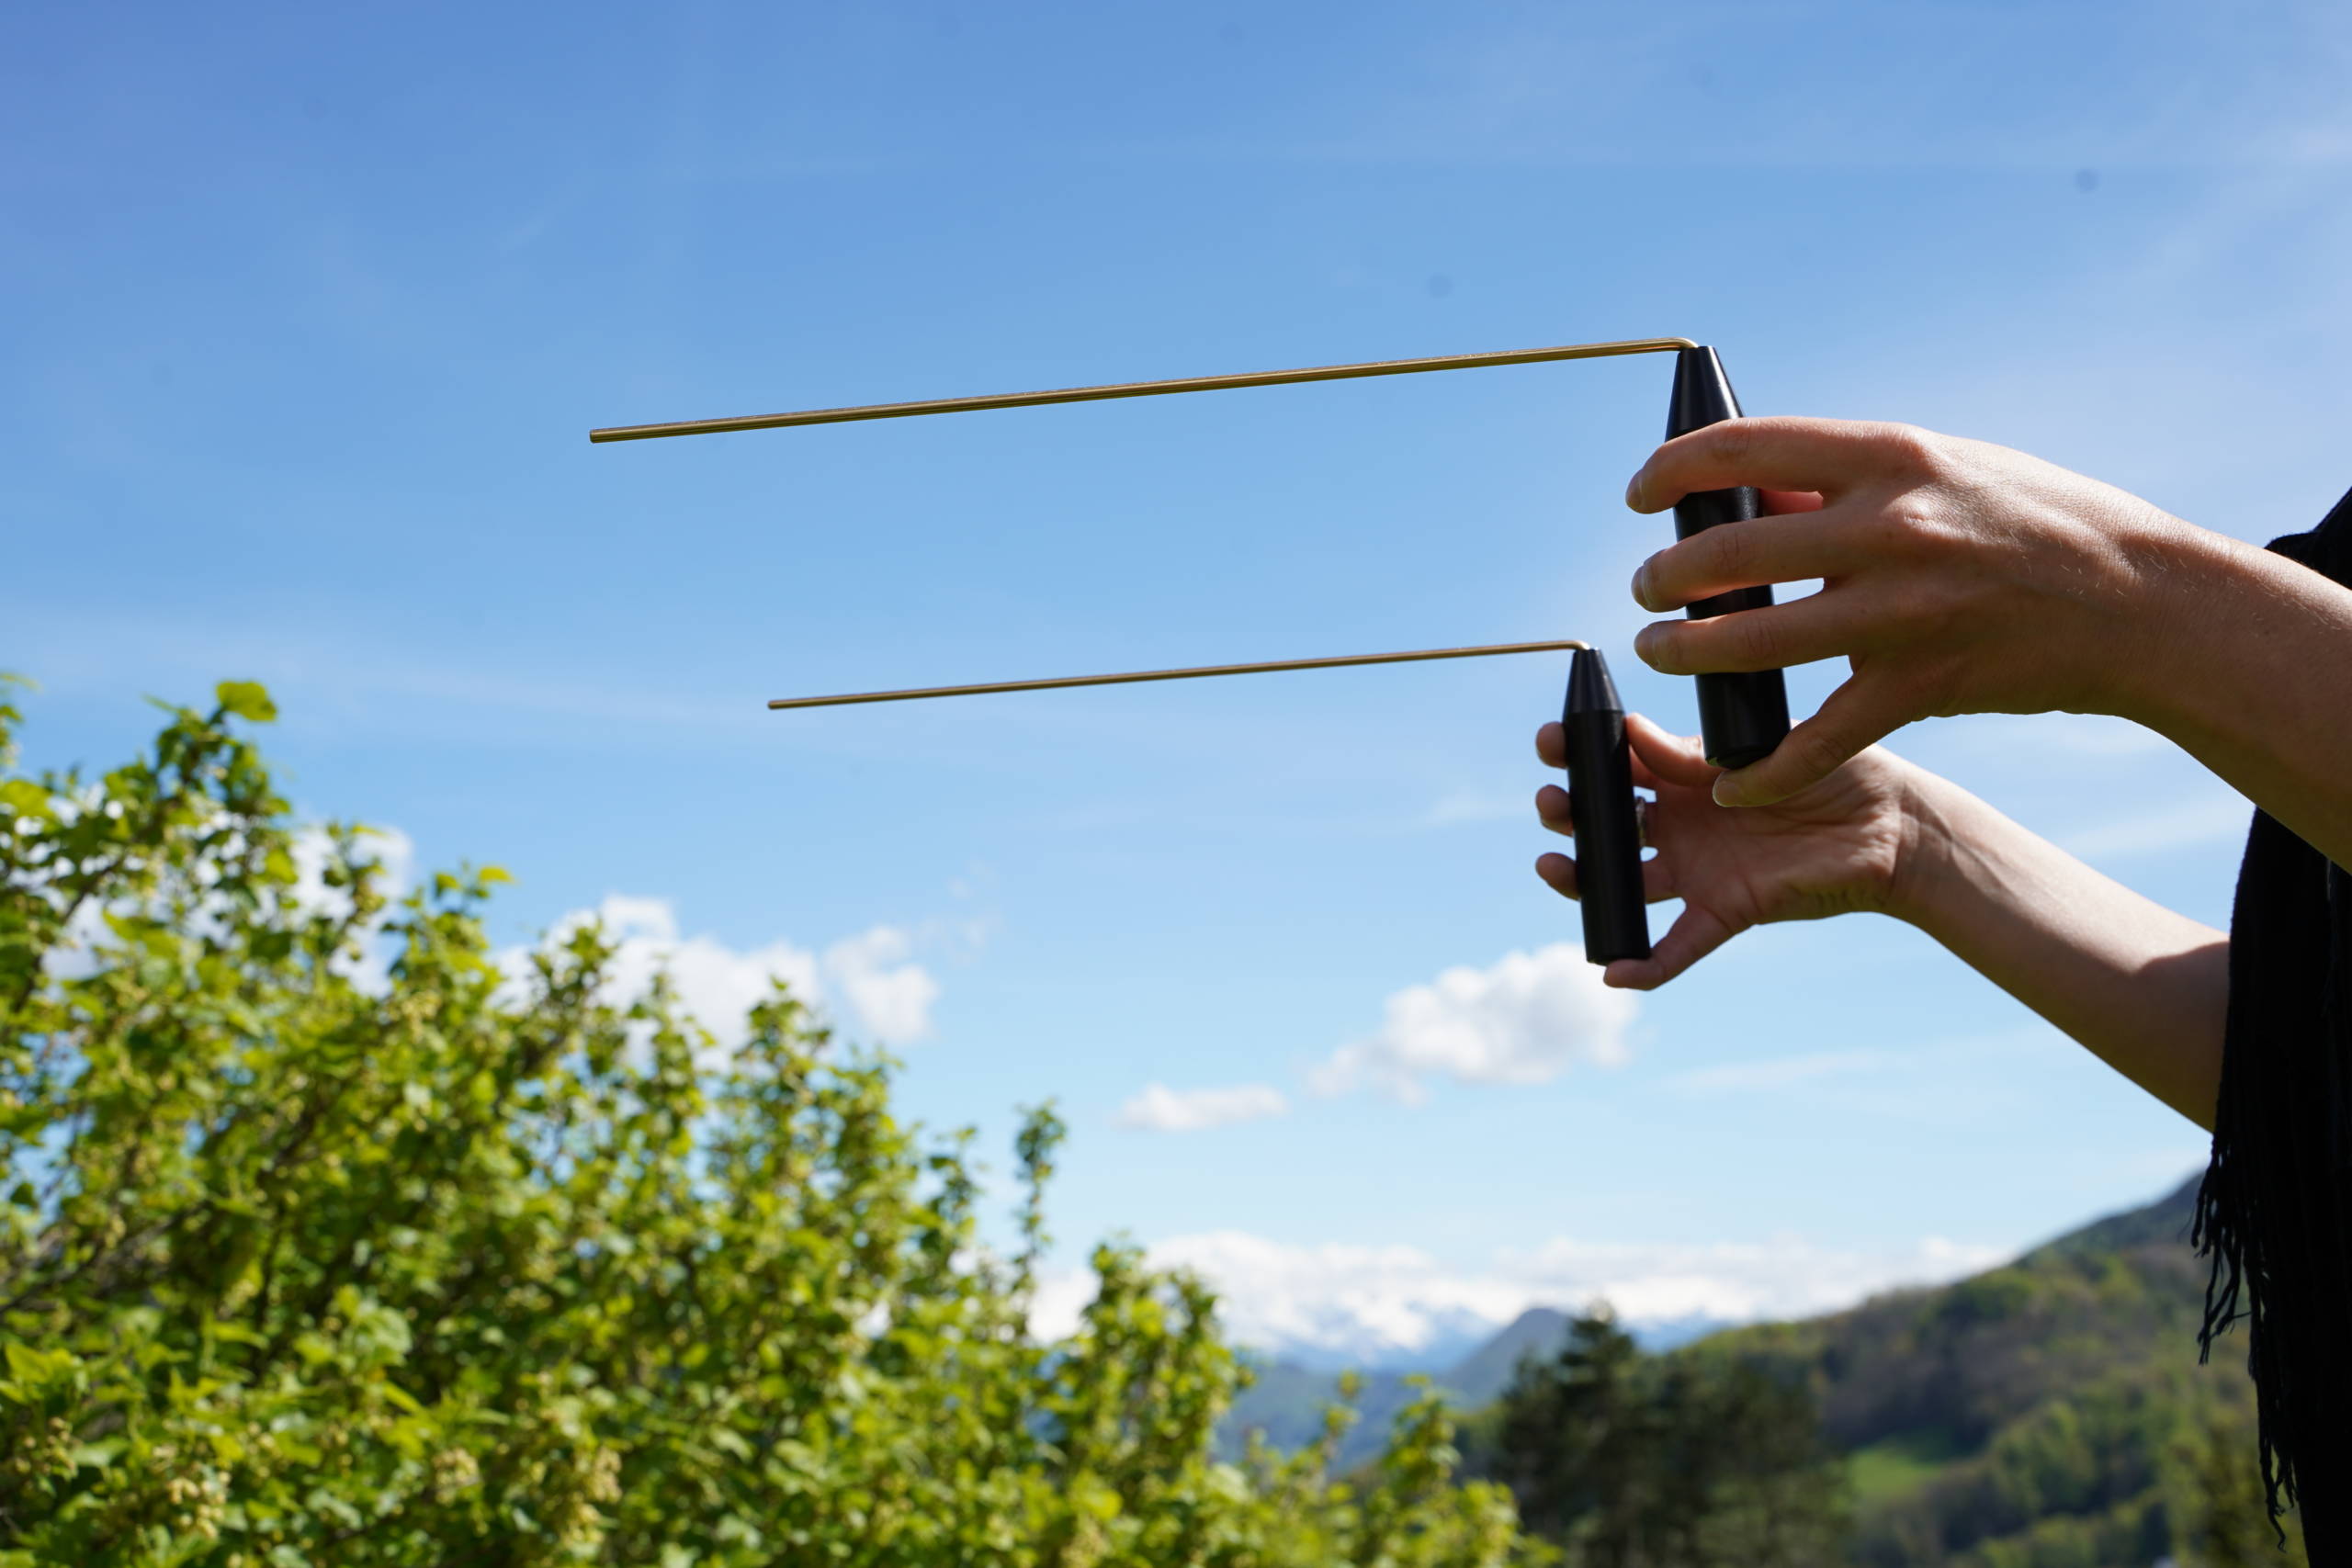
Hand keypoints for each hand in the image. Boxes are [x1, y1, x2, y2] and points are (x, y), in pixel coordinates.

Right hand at [1534, 713, 1921, 987]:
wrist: (1894, 825)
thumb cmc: (1837, 770)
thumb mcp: (1763, 744)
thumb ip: (1696, 750)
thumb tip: (1629, 731)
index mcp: (1686, 775)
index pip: (1616, 765)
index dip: (1576, 754)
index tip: (1550, 742)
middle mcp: (1683, 824)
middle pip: (1605, 824)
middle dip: (1567, 812)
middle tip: (1553, 803)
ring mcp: (1699, 870)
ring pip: (1623, 883)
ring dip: (1580, 880)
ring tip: (1553, 866)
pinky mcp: (1725, 911)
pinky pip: (1677, 946)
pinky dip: (1645, 966)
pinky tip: (1614, 973)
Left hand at [1623, 418, 2202, 806]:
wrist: (2141, 602)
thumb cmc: (2038, 521)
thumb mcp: (1945, 466)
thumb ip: (1846, 480)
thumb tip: (1750, 491)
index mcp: (1889, 455)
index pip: (1743, 446)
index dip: (1672, 471)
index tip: (1641, 497)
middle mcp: (1889, 528)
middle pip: (1729, 552)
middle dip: (1666, 576)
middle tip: (1645, 590)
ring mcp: (1902, 611)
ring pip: (1753, 642)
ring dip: (1687, 653)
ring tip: (1662, 652)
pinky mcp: (1918, 686)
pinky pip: (1815, 738)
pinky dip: (1764, 769)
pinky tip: (1730, 784)